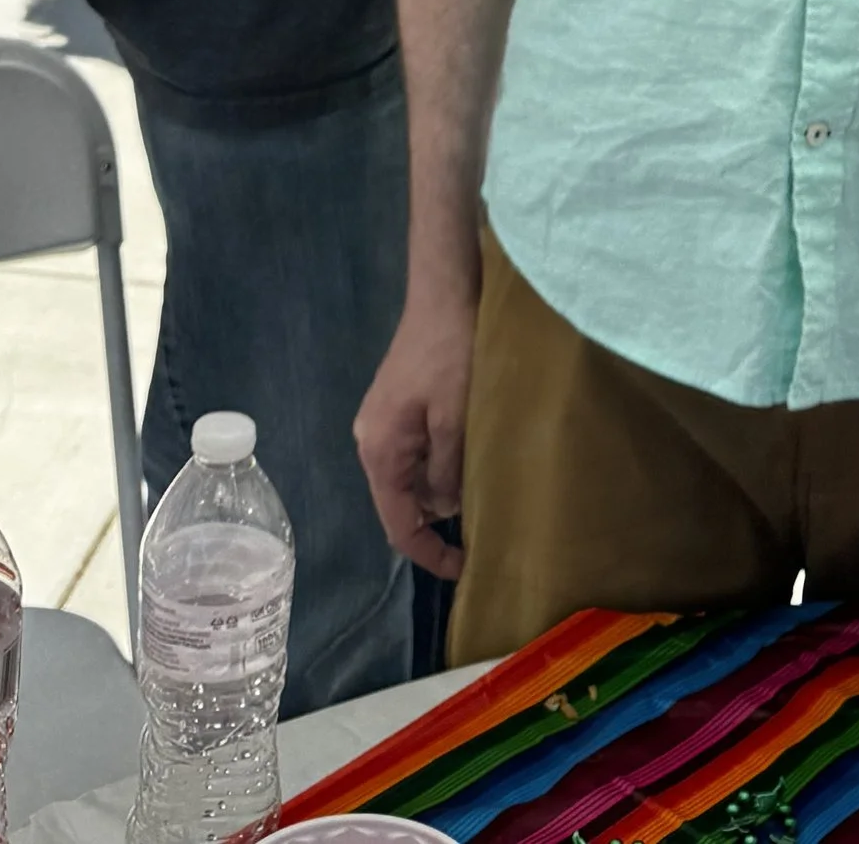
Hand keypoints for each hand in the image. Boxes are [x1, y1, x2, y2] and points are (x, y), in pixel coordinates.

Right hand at [353, 290, 474, 577]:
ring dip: (444, 488)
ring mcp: (384, 422)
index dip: (429, 554)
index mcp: (379, 450)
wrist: (446, 291)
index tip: (466, 567)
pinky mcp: (400, 406)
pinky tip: (472, 457)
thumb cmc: (451, 353)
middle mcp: (372, 441)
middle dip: (439, 520)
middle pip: (403, 502)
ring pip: (414, 477)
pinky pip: (419, 452)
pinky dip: (443, 463)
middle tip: (486, 524)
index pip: (398, 524)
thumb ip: (447, 471)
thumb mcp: (455, 419)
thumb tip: (443, 508)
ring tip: (485, 493)